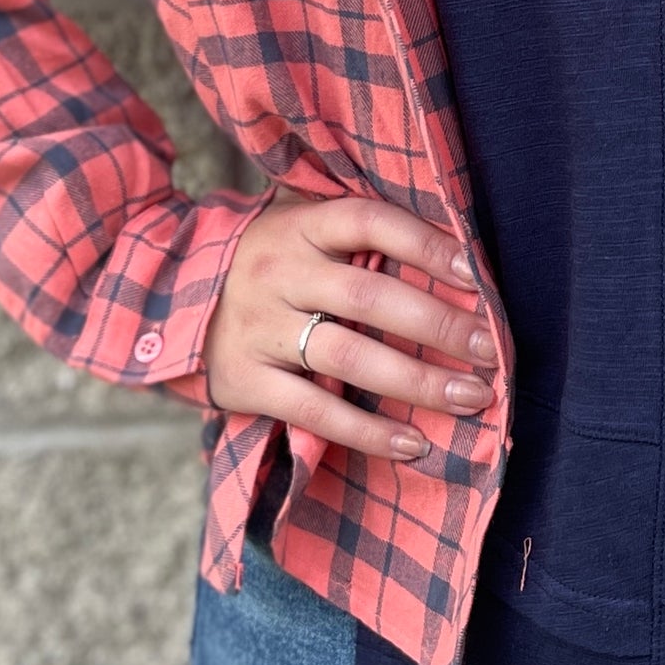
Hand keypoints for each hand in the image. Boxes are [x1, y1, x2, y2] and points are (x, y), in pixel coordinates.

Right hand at [202, 187, 496, 459]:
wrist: (175, 304)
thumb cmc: (273, 264)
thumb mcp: (304, 228)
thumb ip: (363, 235)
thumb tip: (460, 256)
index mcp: (300, 225)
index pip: (370, 222)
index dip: (425, 245)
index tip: (476, 274)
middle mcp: (278, 272)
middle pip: (369, 297)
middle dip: (438, 325)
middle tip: (489, 350)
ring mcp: (260, 328)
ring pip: (349, 357)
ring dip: (417, 381)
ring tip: (470, 398)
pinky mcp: (245, 381)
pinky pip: (314, 411)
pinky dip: (366, 432)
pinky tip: (412, 443)